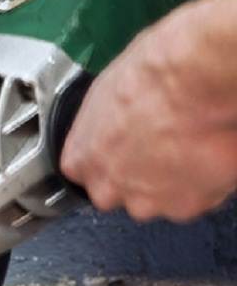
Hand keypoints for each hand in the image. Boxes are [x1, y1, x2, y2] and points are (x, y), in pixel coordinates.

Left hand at [60, 0, 236, 221]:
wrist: (194, 86)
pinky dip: (200, 183)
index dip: (106, 159)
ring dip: (169, 180)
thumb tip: (114, 116)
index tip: (121, 147)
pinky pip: (191, 199)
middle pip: (116, 191)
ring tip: (186, 147)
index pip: (83, 172)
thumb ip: (103, 123)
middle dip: (135, 175)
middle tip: (159, 146)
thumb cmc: (149, 78)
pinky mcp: (185, 207)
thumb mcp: (105, 92)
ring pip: (155, 198)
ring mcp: (146, 201)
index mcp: (80, 159)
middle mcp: (107, 187)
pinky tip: (205, 155)